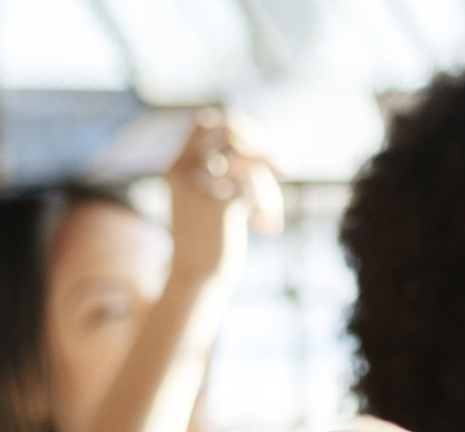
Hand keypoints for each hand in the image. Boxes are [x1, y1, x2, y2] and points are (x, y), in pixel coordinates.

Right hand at [165, 111, 281, 289]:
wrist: (196, 275)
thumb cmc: (210, 238)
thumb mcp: (211, 197)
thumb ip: (226, 171)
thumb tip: (266, 151)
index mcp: (178, 163)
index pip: (205, 122)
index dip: (239, 127)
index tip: (261, 148)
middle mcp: (184, 168)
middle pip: (230, 132)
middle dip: (264, 147)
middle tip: (285, 168)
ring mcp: (200, 185)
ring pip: (250, 164)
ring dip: (270, 190)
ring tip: (268, 217)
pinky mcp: (219, 205)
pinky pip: (255, 188)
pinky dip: (268, 207)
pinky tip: (264, 227)